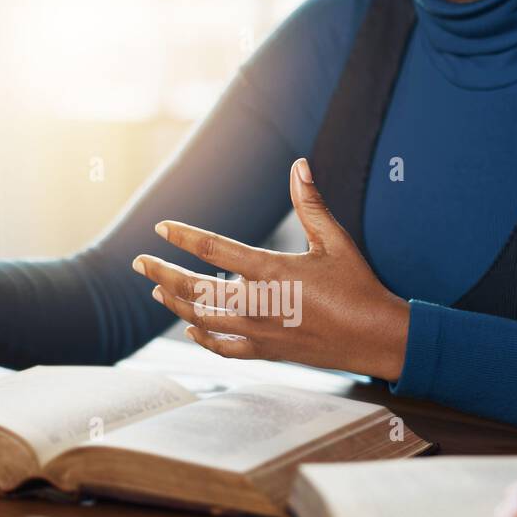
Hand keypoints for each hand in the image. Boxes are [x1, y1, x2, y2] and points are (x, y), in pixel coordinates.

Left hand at [132, 158, 410, 380]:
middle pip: (196, 289)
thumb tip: (299, 164)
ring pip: (203, 320)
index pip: (215, 250)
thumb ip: (311, 204)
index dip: (183, 237)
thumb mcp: (336, 241)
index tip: (161, 227)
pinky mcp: (268, 352)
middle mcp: (261, 304)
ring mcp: (261, 332)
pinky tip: (191, 328)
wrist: (376, 338)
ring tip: (158, 290)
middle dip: (163, 274)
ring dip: (176, 304)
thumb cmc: (358, 286)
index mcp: (274, 271)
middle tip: (140, 262)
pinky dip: (203, 338)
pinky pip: (224, 348)